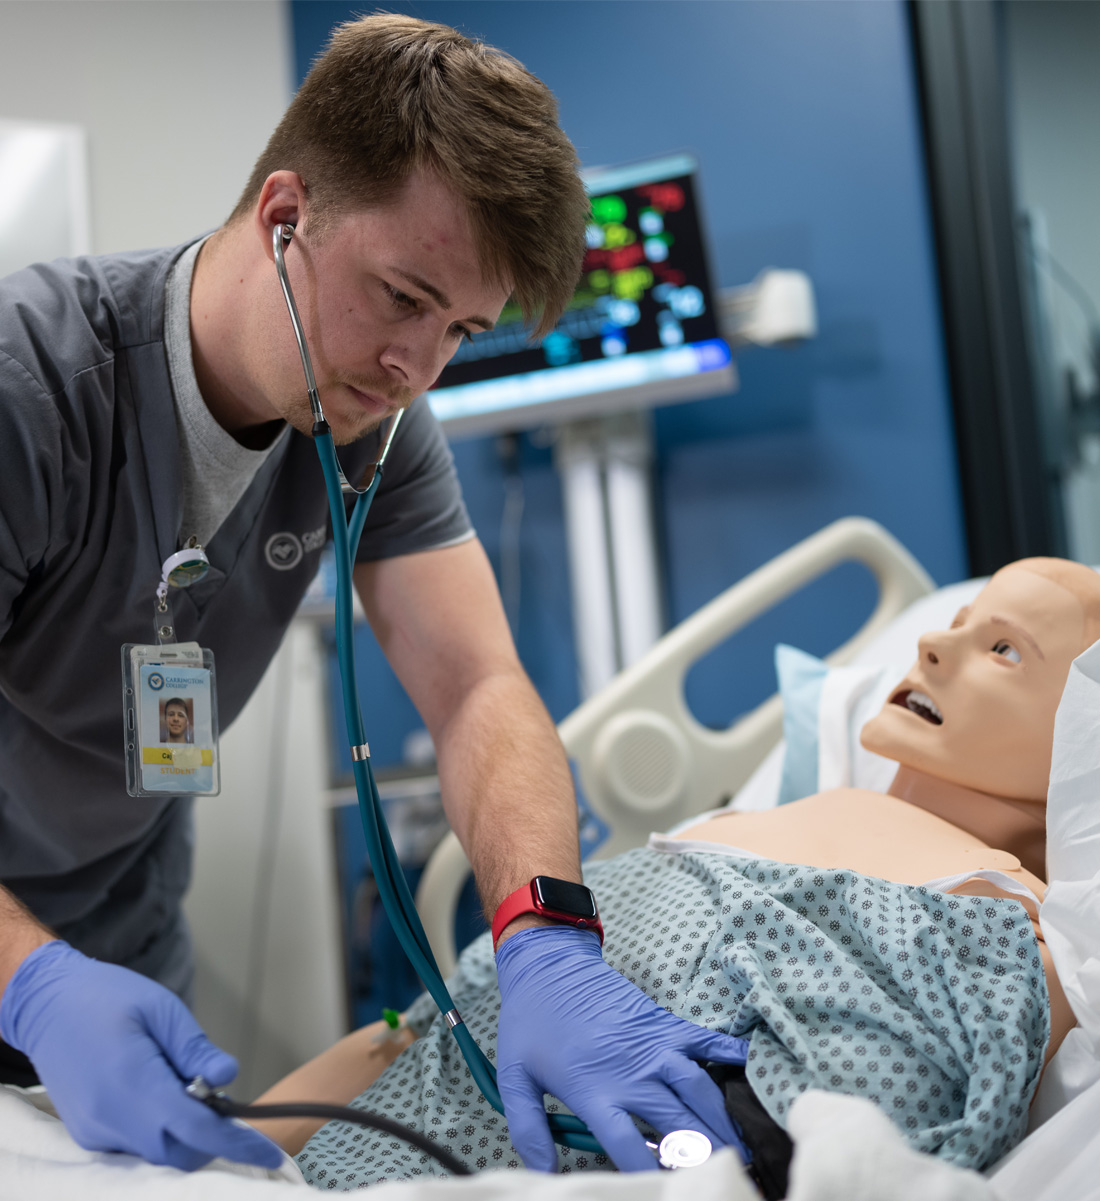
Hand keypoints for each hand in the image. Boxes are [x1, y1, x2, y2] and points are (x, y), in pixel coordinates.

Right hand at [0, 940, 282, 1170]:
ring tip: (184, 1084)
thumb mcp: (161, 1009)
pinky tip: (160, 1091)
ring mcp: (95, 1131)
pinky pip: (135, 1145)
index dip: (237, 1143)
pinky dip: (159, 1129)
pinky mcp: (88, 1133)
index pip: (196, 1130)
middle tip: (223, 1102)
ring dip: (184, 1133)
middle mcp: (110, 1118)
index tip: (269, 1153)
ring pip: (156, 1153)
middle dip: (211, 1138)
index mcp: (132, 1083)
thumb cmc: (107, 997)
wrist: (48, 1004)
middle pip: (178, 1153)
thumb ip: (195, 1049)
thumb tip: (228, 1077)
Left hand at [494, 926, 749, 1171]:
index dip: (648, 1174)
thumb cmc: (531, 1023)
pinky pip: (704, 1041)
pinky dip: (729, 1054)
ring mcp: (653, 1045)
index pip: (629, 1147)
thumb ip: (528, 1131)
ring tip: (739, 1148)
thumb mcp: (515, 1079)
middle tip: (722, 1175)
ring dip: (721, 1120)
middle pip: (677, 1125)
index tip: (665, 1189)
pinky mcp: (663, 1023)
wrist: (549, 966)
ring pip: (699, 1089)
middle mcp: (631, 1073)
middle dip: (702, 1155)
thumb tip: (544, 1173)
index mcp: (595, 1092)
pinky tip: (748, 1069)